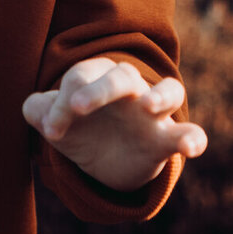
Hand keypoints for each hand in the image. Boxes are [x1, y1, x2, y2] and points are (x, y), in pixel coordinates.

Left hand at [22, 57, 206, 190]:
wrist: (107, 157)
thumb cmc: (80, 127)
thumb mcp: (55, 122)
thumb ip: (39, 111)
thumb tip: (39, 113)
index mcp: (97, 77)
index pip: (78, 80)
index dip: (61, 104)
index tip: (51, 131)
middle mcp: (128, 88)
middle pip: (120, 76)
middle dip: (99, 89)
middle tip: (77, 107)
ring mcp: (152, 112)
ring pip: (168, 91)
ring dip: (160, 95)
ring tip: (149, 106)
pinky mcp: (166, 139)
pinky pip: (187, 132)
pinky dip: (193, 137)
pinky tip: (192, 146)